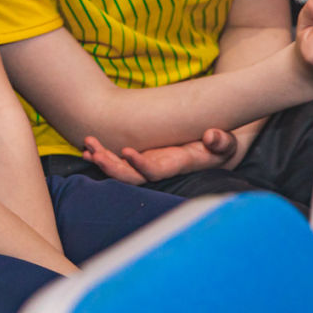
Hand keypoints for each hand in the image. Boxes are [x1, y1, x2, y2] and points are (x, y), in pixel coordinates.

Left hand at [79, 128, 237, 184]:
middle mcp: (158, 169)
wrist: (211, 151)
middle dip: (112, 167)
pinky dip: (102, 156)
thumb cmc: (218, 147)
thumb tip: (211, 136)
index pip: (154, 172)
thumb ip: (221, 141)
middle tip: (95, 154)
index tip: (127, 153)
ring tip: (88, 148)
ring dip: (103, 159)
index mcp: (175, 166)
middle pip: (131, 176)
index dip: (140, 166)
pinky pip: (118, 162)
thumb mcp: (225, 144)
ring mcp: (148, 165)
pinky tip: (87, 150)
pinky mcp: (142, 158)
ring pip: (121, 170)